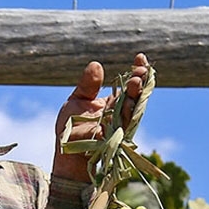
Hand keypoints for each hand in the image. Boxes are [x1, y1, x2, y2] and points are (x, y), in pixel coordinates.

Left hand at [52, 53, 148, 182]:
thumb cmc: (71, 127)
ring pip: (134, 108)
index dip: (137, 71)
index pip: (129, 83)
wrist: (67, 151)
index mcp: (113, 102)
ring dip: (136, 95)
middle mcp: (121, 112)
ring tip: (136, 81)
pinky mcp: (116, 137)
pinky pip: (126, 125)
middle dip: (140, 81)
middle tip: (141, 69)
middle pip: (136, 94)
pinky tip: (130, 101)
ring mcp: (120, 125)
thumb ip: (87, 85)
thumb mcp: (77, 101)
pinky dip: (129, 114)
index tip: (140, 57)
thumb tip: (96, 64)